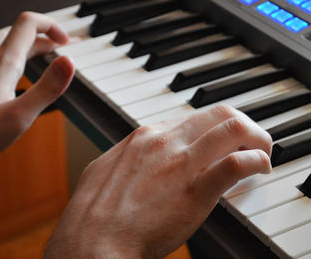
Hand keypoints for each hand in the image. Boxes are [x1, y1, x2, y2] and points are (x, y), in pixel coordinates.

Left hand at [0, 12, 74, 206]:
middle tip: (62, 47)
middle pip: (20, 32)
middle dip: (45, 36)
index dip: (52, 27)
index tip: (66, 42)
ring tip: (39, 48)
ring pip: (3, 39)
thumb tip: (68, 63)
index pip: (30, 25)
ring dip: (25, 40)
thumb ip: (47, 88)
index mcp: (4, 64)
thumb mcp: (19, 116)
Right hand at [44, 105, 272, 257]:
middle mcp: (164, 141)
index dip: (211, 130)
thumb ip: (128, 159)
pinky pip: (236, 164)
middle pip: (216, 113)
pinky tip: (259, 169)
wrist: (92, 239)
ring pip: (232, 128)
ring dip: (255, 137)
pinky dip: (255, 161)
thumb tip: (137, 159)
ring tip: (260, 153)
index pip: (191, 119)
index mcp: (144, 137)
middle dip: (239, 124)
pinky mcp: (196, 191)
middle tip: (248, 141)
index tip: (218, 144)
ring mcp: (181, 163)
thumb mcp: (107, 170)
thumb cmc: (94, 212)